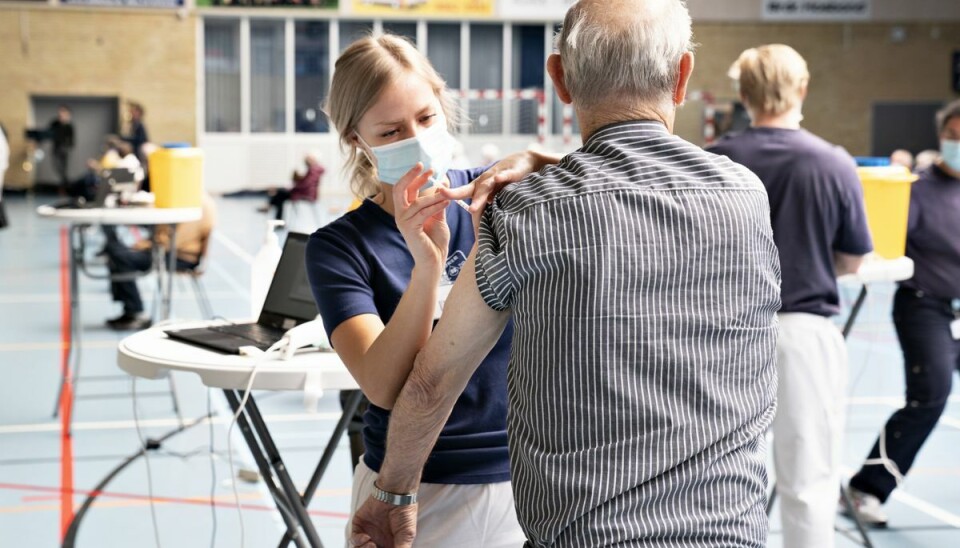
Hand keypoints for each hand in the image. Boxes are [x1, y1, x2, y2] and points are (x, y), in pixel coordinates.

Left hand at [351, 497, 417, 547]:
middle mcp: (378, 541)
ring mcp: (368, 534)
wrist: (396, 495)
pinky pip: (354, 539)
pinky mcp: (359, 526)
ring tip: (372, 545)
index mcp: (390, 545)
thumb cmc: (404, 513)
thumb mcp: (406, 535)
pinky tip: (366, 537)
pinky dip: (358, 541)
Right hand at [393, 163, 449, 271]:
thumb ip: (437, 202)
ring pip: (417, 202)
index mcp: (406, 211)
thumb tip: (442, 184)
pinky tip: (447, 202)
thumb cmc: (435, 241)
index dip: (415, 177)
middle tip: (424, 167)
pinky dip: (436, 206)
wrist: (434, 261)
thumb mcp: (438, 217)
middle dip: (412, 176)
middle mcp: (401, 215)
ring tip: (448, 192)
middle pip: (400, 189)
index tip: (427, 168)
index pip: (405, 189)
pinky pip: (423, 213)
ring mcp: (403, 222)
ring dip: (434, 195)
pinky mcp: (410, 229)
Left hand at [440, 149, 559, 233]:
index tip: (434, 198)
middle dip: (455, 194)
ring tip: (473, 208)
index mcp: (479, 186)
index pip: (462, 192)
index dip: (449, 194)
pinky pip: (507, 176)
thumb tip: (476, 225)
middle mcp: (485, 181)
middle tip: (442, 196)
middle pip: (470, 190)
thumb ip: (484, 204)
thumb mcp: (493, 192)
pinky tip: (499, 179)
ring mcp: (498, 177)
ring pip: (487, 186)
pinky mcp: (512, 173)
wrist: (526, 162)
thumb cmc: (506, 180)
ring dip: (480, 196)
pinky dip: (503, 178)